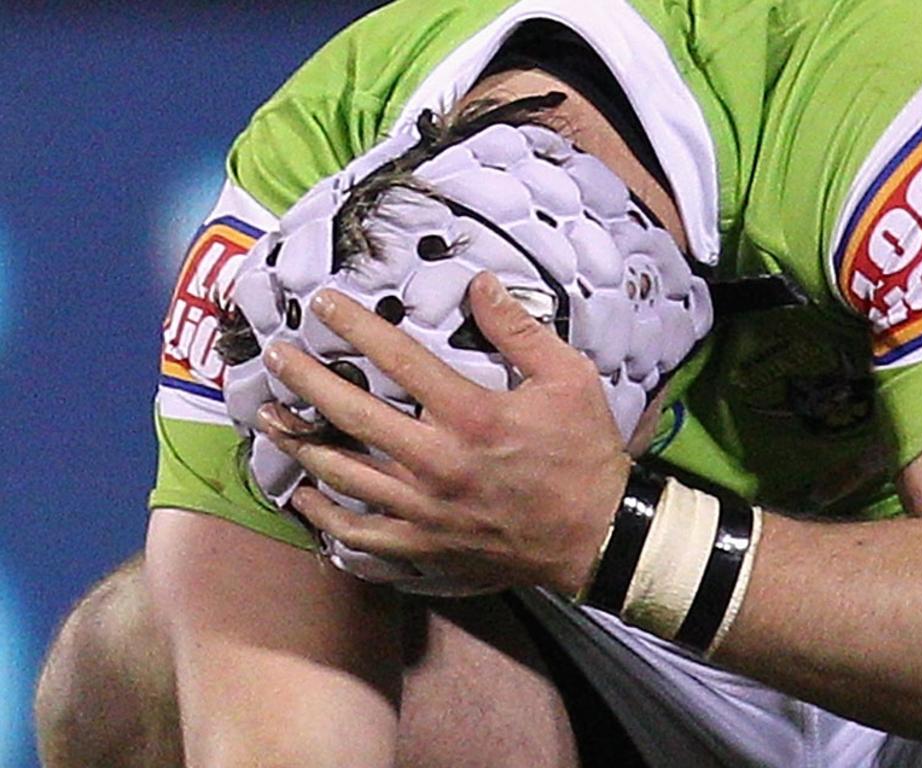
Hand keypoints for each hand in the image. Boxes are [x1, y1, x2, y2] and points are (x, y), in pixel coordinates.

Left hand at [259, 272, 631, 594]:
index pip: (396, 358)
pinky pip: (359, 535)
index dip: (354, 325)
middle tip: (276, 357)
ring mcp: (424, 510)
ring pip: (343, 475)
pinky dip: (325, 517)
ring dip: (301, 443)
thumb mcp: (570, 379)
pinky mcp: (424, 547)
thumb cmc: (584, 453)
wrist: (596, 536)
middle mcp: (436, 462)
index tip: (322, 303)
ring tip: (270, 421)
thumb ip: (520, 330)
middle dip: (306, 380)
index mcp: (470, 415)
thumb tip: (479, 283)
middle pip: (351, 414)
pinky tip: (304, 497)